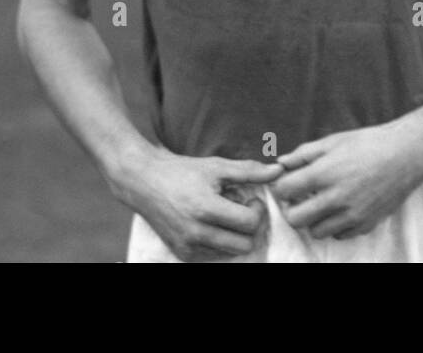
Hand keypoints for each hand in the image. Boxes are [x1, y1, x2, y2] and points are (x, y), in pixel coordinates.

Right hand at [115, 147, 283, 260]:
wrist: (144, 183)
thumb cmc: (183, 171)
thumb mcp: (217, 167)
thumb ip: (250, 172)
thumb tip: (279, 171)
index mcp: (206, 208)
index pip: (250, 224)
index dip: (257, 210)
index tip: (250, 199)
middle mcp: (196, 232)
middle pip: (244, 244)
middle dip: (249, 227)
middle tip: (240, 209)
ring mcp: (188, 246)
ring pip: (231, 252)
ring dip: (234, 235)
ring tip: (224, 215)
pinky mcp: (182, 254)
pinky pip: (215, 256)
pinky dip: (220, 242)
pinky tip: (211, 224)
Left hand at [271, 120, 422, 239]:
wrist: (406, 155)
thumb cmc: (369, 143)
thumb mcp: (334, 141)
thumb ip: (304, 154)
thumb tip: (280, 163)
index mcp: (325, 173)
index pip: (284, 191)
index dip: (282, 187)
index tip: (289, 184)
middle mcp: (336, 198)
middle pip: (295, 219)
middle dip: (293, 209)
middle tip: (302, 198)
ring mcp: (352, 215)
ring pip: (316, 232)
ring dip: (315, 219)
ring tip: (323, 203)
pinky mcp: (366, 224)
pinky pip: (339, 235)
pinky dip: (336, 225)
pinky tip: (342, 208)